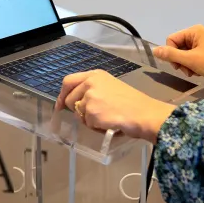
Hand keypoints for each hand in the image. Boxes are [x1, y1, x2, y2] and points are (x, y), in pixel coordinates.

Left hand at [55, 70, 175, 142]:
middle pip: (69, 99)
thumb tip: (77, 102)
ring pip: (78, 114)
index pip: (68, 81)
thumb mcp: (111, 87)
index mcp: (95, 75)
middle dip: (76, 110)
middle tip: (92, 116)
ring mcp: (89, 97)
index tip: (59, 105)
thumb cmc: (132, 103)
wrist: (143, 113)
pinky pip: (87, 124)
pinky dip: (96, 127)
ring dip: (89, 120)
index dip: (62, 94)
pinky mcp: (90, 112)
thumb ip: (93, 90)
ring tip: (107, 118)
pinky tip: (109, 123)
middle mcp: (89, 83)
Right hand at [152, 24, 203, 80]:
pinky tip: (199, 72)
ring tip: (194, 72)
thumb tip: (154, 50)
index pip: (171, 40)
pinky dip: (193, 66)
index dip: (172, 54)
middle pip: (177, 47)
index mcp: (194, 31)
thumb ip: (171, 55)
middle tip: (188, 71)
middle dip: (180, 61)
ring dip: (186, 65)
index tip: (178, 66)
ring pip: (184, 54)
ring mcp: (202, 43)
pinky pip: (192, 57)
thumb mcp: (191, 60)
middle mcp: (197, 34)